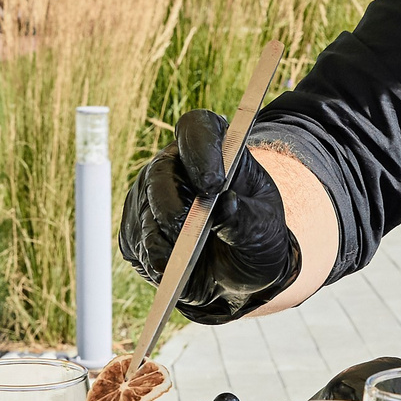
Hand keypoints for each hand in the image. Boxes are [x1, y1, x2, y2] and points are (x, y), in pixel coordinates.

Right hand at [118, 110, 300, 321]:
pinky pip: (135, 242)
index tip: (213, 185)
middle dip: (170, 204)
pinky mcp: (137, 227)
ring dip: (161, 240)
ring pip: (143, 211)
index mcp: (214, 149)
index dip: (200, 150)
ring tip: (182, 262)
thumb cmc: (255, 236)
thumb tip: (226, 206)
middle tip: (185, 228)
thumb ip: (246, 219)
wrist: (239, 270)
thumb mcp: (265, 229)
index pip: (198, 129)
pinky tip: (172, 271)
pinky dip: (153, 260)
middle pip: (160, 173)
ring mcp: (151, 195)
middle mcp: (177, 166)